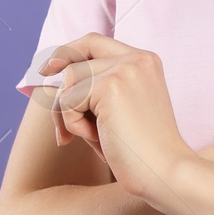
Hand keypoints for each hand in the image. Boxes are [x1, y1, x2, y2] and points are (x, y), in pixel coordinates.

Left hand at [37, 34, 195, 201]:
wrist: (165, 172)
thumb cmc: (142, 150)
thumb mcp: (120, 109)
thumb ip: (96, 88)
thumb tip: (51, 77)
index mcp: (145, 61)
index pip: (95, 42)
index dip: (67, 52)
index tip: (47, 69)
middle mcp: (137, 58)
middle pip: (76, 58)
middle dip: (61, 92)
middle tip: (62, 130)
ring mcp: (125, 69)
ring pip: (69, 80)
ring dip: (71, 115)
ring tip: (96, 137)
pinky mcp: (110, 86)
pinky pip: (68, 100)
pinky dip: (73, 125)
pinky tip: (99, 139)